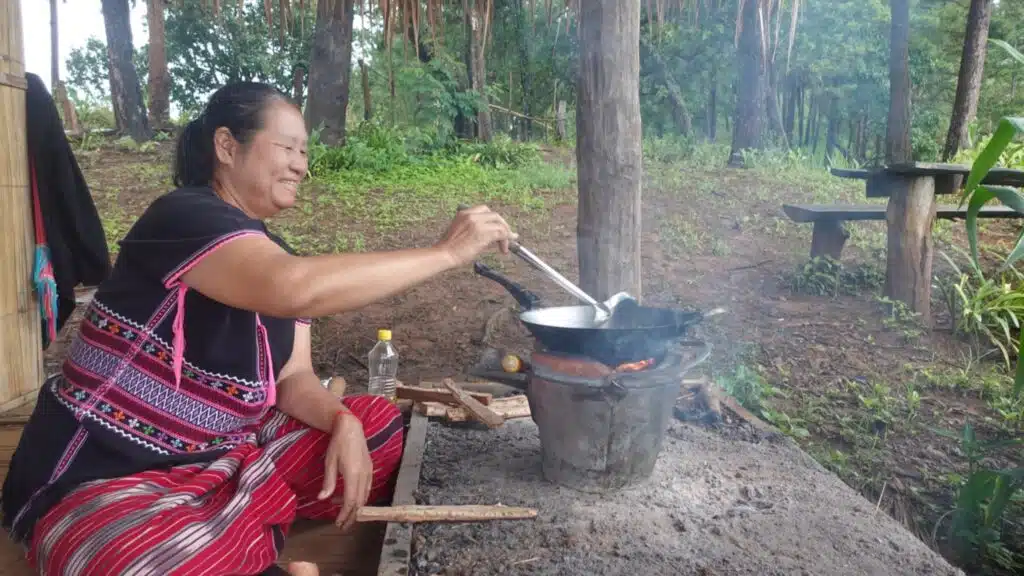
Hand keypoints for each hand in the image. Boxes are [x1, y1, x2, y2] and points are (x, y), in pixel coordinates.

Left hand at [318, 411, 371, 530]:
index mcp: (353, 474)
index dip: (345, 514)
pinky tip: (348, 496)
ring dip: (356, 507)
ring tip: (343, 512)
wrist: (351, 428)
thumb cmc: (337, 444)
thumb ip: (328, 482)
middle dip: (352, 516)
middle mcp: (364, 475)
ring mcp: (369, 472)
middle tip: (342, 525)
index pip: (351, 501)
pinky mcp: (370, 469)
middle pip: (360, 502)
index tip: (338, 523)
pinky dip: (359, 497)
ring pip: (365, 496)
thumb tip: (322, 498)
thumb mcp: (329, 463)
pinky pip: (366, 488)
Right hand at [436, 205, 517, 266]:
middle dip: (503, 225)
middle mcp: (471, 215)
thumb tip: (489, 237)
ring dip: (505, 235)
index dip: (494, 219)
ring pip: (499, 224)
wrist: (444, 254)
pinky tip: (504, 248)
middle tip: (507, 236)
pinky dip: (505, 240)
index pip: (485, 210)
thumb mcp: (459, 232)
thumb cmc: (449, 248)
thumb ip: (473, 229)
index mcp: (464, 213)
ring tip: (505, 246)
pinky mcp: (483, 233)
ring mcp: (477, 223)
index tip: (498, 227)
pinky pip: (501, 233)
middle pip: (495, 215)